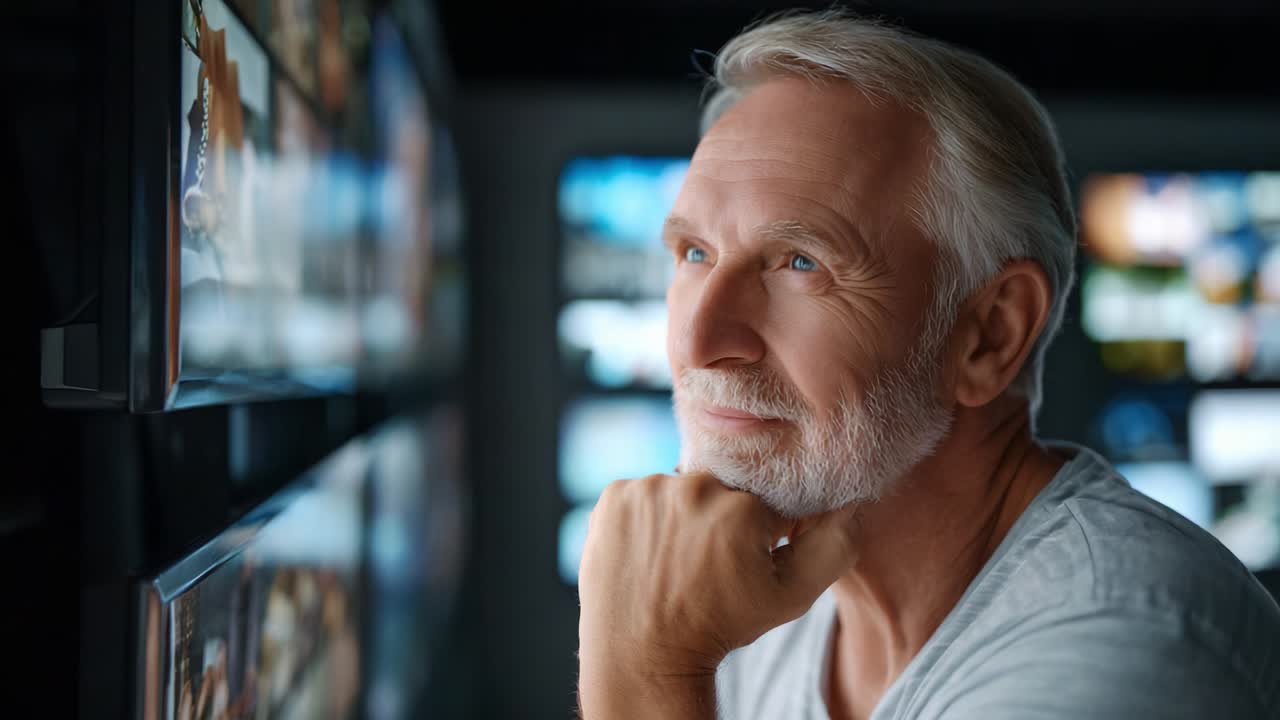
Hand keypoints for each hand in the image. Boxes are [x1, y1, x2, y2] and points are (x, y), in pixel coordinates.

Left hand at [577, 472, 860, 717]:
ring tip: (674, 560)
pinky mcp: (613, 496)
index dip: (756, 532)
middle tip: (704, 565)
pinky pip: (641, 493)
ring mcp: (647, 490)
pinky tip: (647, 552)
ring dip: (680, 515)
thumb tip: (854, 500)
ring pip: (679, 489)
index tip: (739, 561)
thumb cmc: (720, 626)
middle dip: (717, 520)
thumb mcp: (790, 597)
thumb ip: (832, 546)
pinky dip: (645, 517)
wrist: (642, 654)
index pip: (761, 502)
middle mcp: (693, 487)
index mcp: (743, 509)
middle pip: (719, 490)